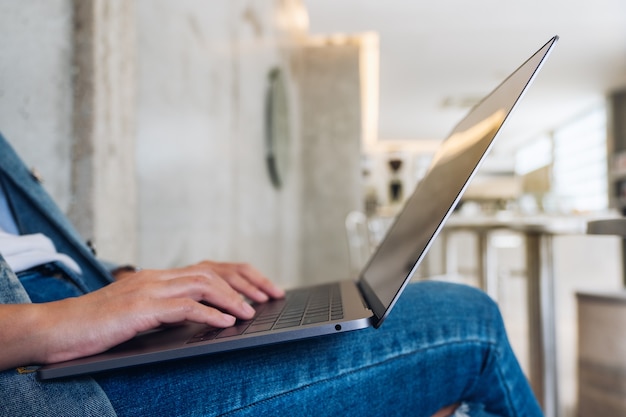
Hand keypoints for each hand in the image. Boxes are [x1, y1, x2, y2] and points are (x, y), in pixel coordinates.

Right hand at [4, 261, 283, 367]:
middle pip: (214, 269)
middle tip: (273, 294)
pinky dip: (209, 313)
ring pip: (203, 283)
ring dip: (233, 298)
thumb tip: (205, 317)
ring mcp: (150, 290)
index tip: (265, 289)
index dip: (242, 276)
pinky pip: (184, 306)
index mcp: (161, 277)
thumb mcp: (141, 314)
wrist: (58, 329)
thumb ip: (169, 310)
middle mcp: (159, 277)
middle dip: (248, 281)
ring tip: (253, 311)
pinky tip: (226, 323)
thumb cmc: (98, 326)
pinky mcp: (141, 308)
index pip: (211, 268)